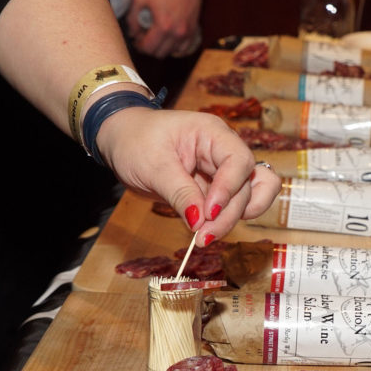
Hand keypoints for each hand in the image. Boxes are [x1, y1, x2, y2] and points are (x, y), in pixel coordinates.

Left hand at [95, 107, 280, 244]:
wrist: (122, 140)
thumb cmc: (134, 140)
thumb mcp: (153, 165)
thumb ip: (179, 192)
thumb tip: (199, 221)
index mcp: (212, 133)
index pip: (239, 160)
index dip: (230, 188)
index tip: (209, 212)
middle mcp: (224, 151)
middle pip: (246, 184)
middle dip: (227, 214)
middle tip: (202, 237)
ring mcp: (222, 172)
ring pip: (248, 198)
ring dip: (233, 220)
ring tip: (205, 237)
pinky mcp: (214, 190)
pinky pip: (232, 207)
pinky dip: (225, 221)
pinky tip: (207, 232)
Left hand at [126, 0, 202, 57]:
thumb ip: (132, 18)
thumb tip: (133, 33)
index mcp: (163, 26)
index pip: (149, 48)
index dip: (139, 46)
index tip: (136, 40)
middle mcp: (177, 33)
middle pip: (159, 54)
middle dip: (149, 48)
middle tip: (145, 37)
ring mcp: (187, 33)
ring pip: (171, 52)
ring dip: (162, 47)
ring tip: (156, 36)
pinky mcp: (194, 30)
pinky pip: (184, 48)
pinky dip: (175, 47)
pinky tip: (169, 38)